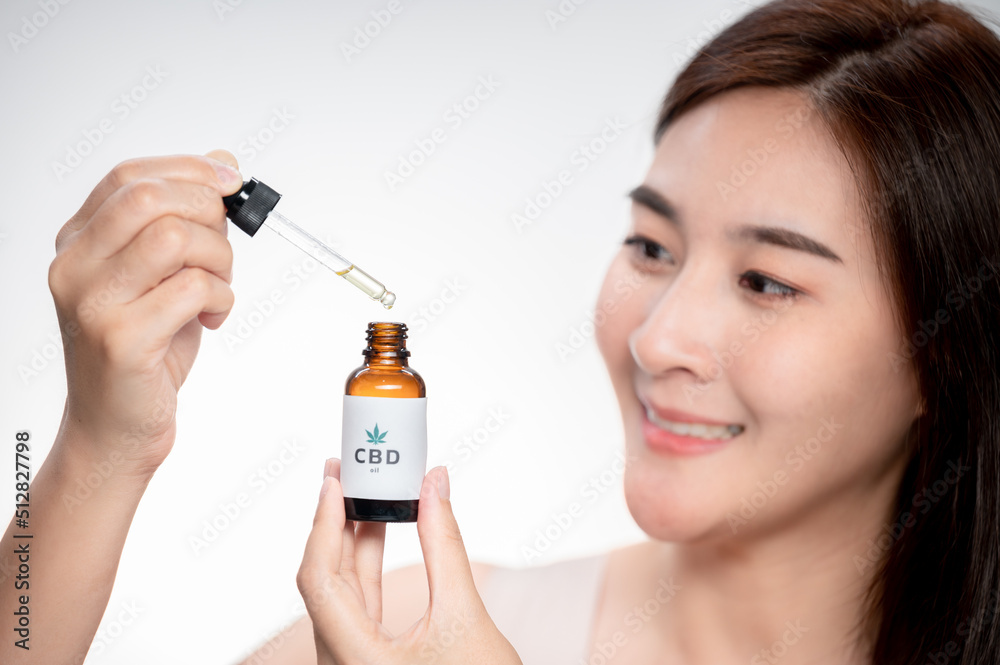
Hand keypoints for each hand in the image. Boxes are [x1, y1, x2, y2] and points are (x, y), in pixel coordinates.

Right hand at [48, 150, 241, 478]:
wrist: (117, 425)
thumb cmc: (144, 349)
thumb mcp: (165, 274)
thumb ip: (186, 220)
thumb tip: (221, 162)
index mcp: (79, 242)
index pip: (129, 177)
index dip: (188, 169)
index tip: (229, 179)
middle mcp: (75, 266)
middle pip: (151, 199)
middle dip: (208, 214)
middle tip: (221, 250)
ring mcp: (93, 302)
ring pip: (175, 238)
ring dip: (219, 260)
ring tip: (217, 289)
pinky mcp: (121, 338)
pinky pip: (192, 289)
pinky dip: (222, 298)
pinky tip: (213, 317)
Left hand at [297, 460, 522, 664]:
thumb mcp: (465, 616)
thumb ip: (445, 545)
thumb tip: (435, 485)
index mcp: (354, 660)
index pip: (319, 578)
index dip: (323, 523)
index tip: (333, 480)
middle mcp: (342, 664)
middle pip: (325, 581)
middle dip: (336, 522)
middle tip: (346, 472)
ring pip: (341, 594)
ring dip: (354, 542)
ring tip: (368, 493)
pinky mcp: (369, 664)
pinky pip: (358, 608)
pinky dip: (368, 569)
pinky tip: (381, 535)